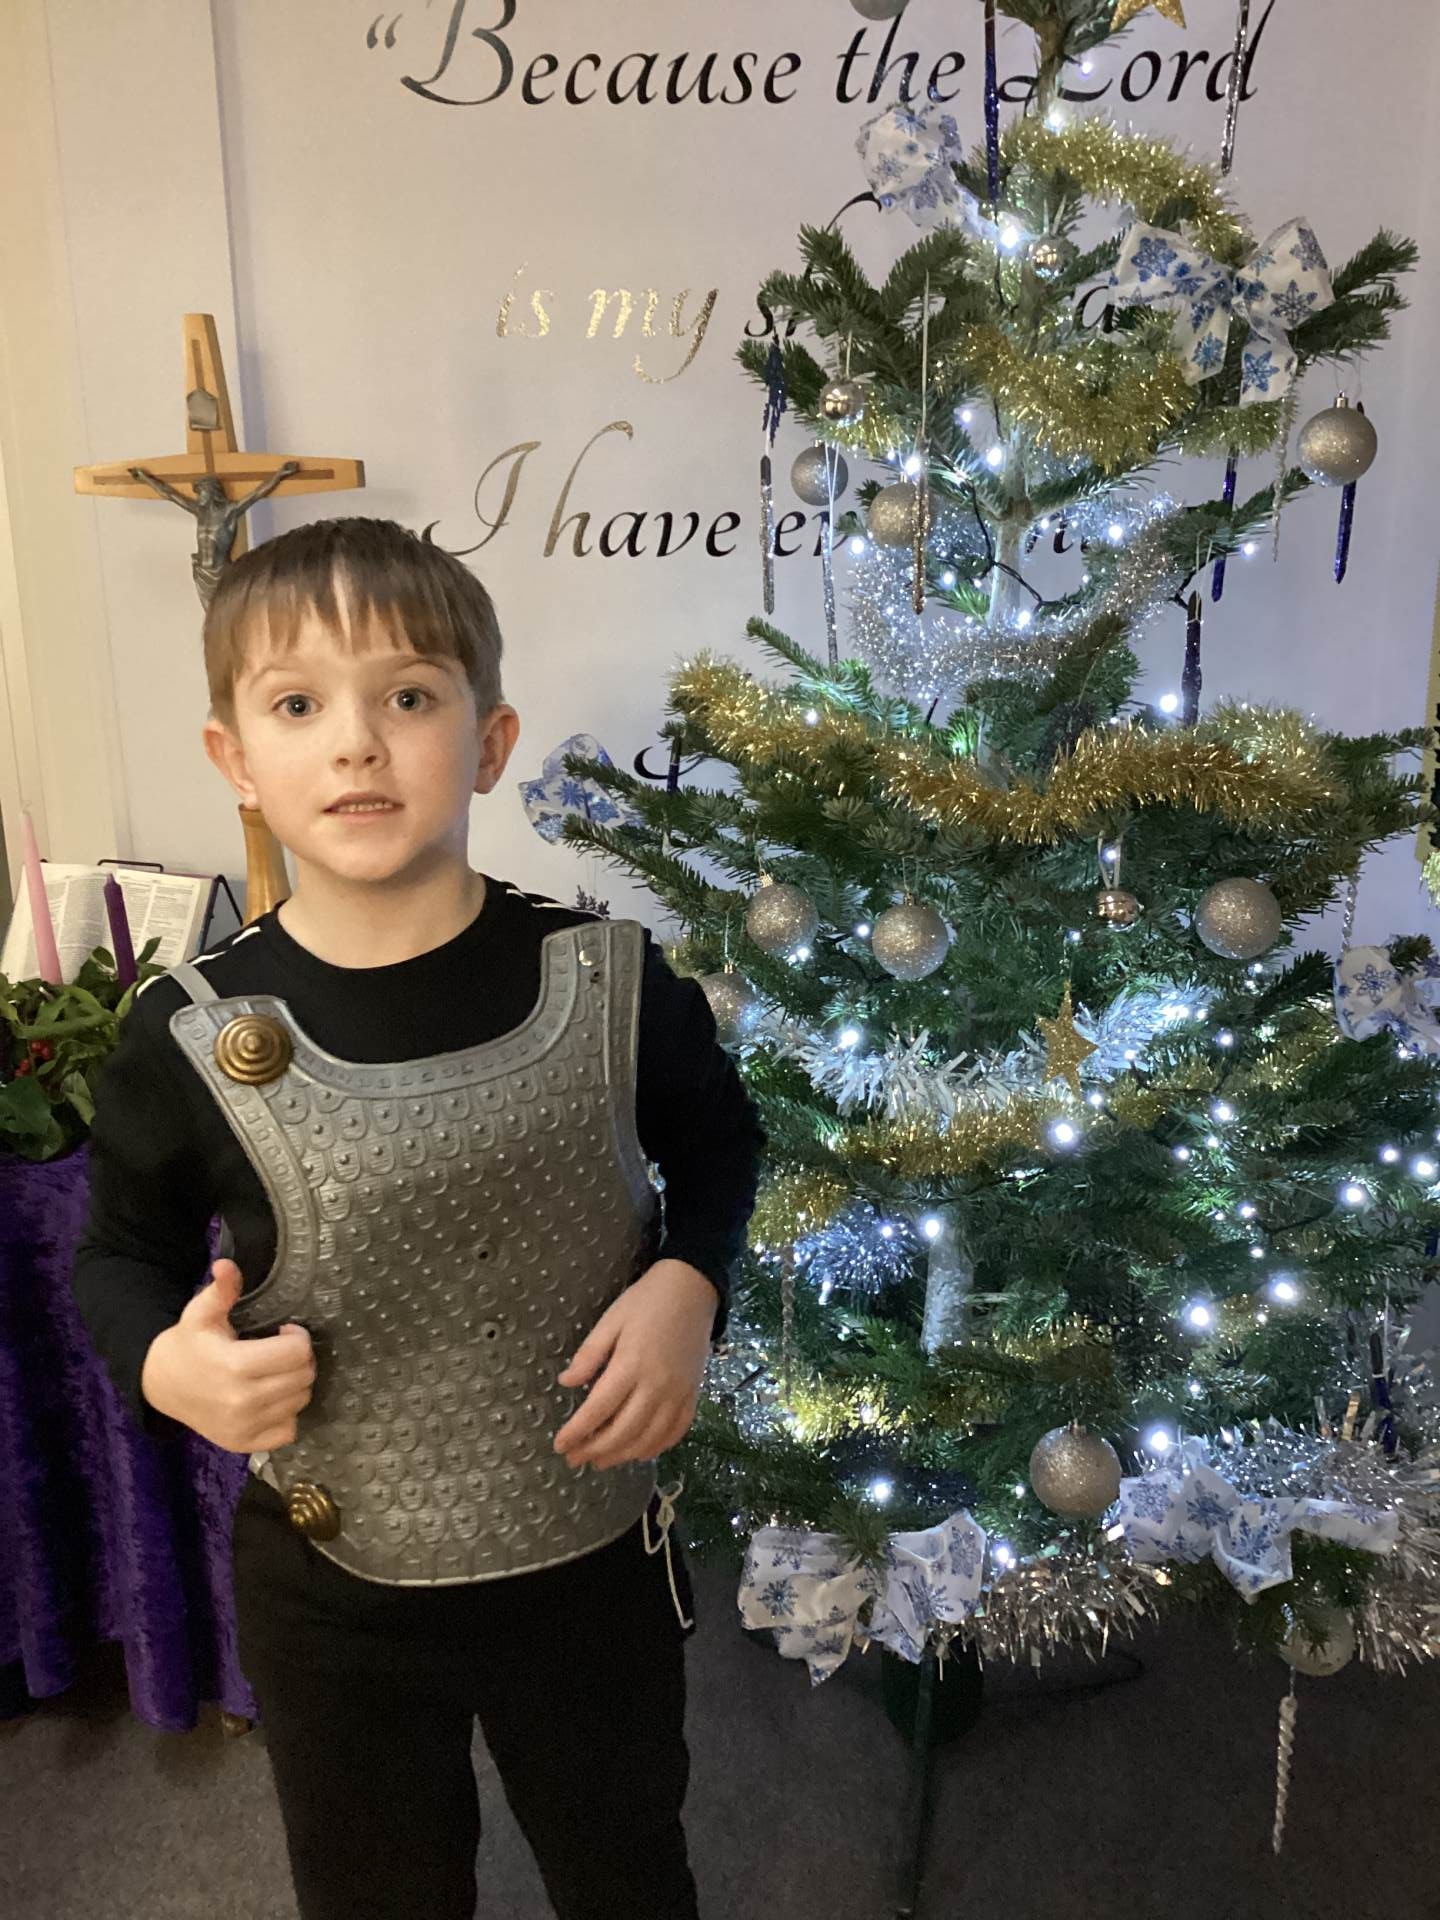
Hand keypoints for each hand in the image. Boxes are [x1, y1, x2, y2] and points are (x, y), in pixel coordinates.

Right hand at [140, 1257, 316, 1453]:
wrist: (161, 1385)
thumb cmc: (188, 1344)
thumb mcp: (201, 1313)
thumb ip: (221, 1290)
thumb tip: (226, 1265)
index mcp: (235, 1366)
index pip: (296, 1352)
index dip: (298, 1336)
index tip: (284, 1330)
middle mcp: (242, 1401)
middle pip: (304, 1377)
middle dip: (300, 1359)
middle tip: (283, 1351)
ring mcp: (243, 1427)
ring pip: (300, 1402)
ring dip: (295, 1384)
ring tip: (275, 1372)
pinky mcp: (243, 1444)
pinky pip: (288, 1431)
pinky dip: (287, 1414)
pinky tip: (271, 1399)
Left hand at [553, 1259, 716, 1470]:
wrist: (692, 1290)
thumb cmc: (645, 1302)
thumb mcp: (610, 1321)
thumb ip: (589, 1355)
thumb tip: (566, 1384)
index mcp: (630, 1365)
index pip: (598, 1409)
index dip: (577, 1432)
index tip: (560, 1445)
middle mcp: (656, 1386)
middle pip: (622, 1431)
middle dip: (595, 1450)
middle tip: (574, 1459)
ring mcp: (678, 1394)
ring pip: (648, 1438)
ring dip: (622, 1455)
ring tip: (600, 1461)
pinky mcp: (693, 1396)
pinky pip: (675, 1432)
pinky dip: (655, 1448)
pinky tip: (638, 1453)